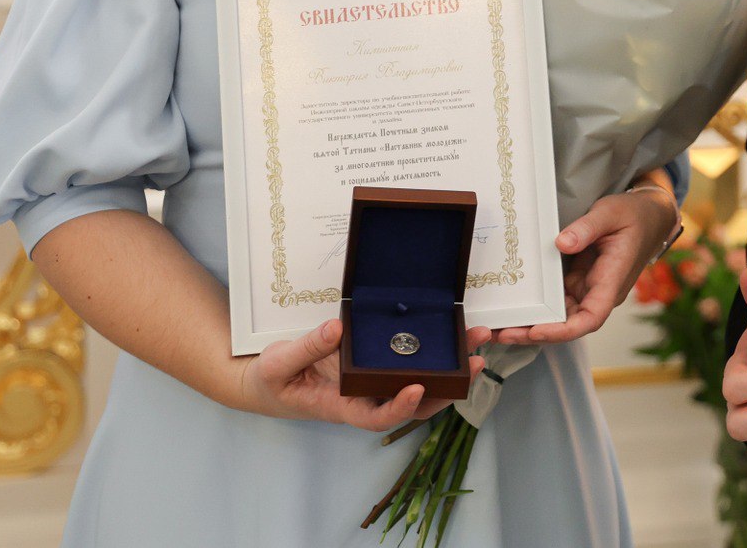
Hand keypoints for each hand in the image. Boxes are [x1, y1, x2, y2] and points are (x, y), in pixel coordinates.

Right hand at [235, 318, 489, 430]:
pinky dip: (434, 352)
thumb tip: (336, 328)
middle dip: (448, 386)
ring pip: (420, 382)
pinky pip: (409, 362)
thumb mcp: (279, 363)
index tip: (418, 390)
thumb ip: (306, 348)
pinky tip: (454, 334)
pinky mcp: (376, 364)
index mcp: (342, 406)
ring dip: (451, 367)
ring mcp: (374, 382)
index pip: (376, 417)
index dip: (399, 408)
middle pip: (414, 402)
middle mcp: (365, 398)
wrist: (269, 379)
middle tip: (475, 361)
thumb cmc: (273, 378)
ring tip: (477, 341)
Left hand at [491, 186, 678, 345]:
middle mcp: (599, 292)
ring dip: (531, 321)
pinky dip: (536, 304)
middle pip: (568, 323)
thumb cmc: (634, 214)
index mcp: (612, 282)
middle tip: (500, 332)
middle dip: (534, 331)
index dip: (562, 331)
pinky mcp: (579, 280)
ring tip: (497, 324)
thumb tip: (561, 243)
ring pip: (559, 314)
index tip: (535, 331)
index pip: (590, 318)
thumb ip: (587, 228)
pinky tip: (514, 303)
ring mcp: (588, 288)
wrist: (649, 214)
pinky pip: (556, 298)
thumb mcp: (611, 213)